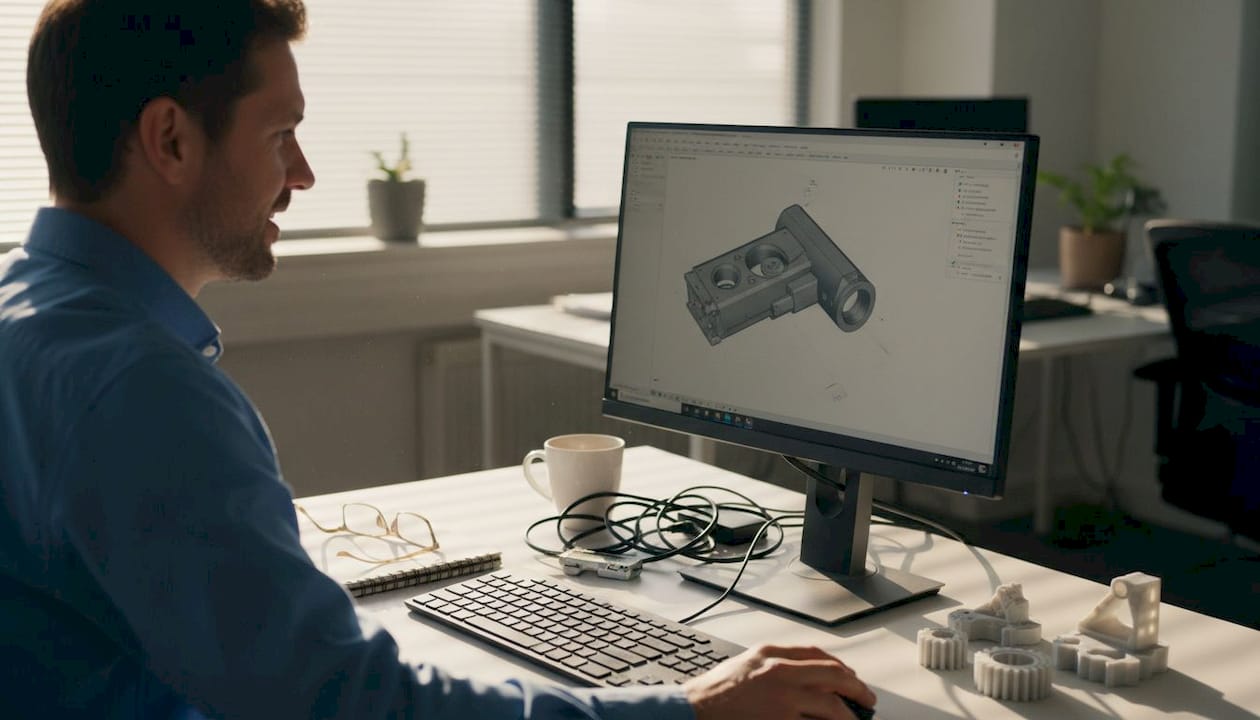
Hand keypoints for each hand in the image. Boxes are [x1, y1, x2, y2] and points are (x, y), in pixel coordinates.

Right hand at [683, 644, 875, 719]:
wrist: (693, 711)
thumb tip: (805, 673)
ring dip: (849, 716)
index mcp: (772, 654)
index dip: (841, 669)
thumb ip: (775, 663)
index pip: (818, 656)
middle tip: (868, 701)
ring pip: (831, 707)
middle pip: (833, 678)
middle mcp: (781, 672)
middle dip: (857, 690)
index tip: (851, 678)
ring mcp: (783, 700)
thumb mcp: (747, 663)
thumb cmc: (715, 691)